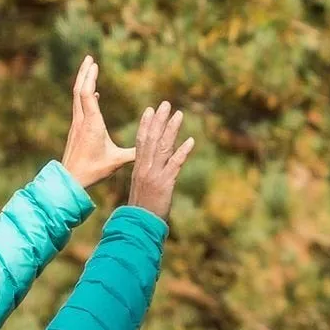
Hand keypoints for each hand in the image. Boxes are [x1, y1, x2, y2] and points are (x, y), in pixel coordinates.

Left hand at [60, 56, 133, 188]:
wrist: (71, 179)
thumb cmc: (94, 170)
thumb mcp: (117, 161)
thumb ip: (135, 152)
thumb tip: (152, 144)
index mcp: (92, 124)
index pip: (88, 94)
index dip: (90, 77)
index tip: (94, 63)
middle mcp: (82, 120)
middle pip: (79, 90)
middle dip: (84, 73)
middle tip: (89, 58)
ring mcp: (77, 124)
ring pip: (77, 97)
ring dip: (83, 81)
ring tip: (89, 69)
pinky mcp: (76, 129)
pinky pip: (79, 105)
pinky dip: (85, 94)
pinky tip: (93, 93)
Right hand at [126, 102, 194, 221]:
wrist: (139, 225)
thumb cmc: (141, 210)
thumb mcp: (142, 189)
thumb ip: (147, 177)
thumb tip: (153, 171)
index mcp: (139, 168)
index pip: (141, 141)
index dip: (146, 125)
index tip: (150, 110)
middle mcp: (145, 168)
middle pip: (152, 139)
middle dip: (159, 120)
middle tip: (165, 104)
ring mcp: (155, 174)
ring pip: (163, 147)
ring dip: (172, 129)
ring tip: (179, 114)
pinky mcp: (165, 183)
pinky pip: (175, 164)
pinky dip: (183, 152)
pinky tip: (191, 141)